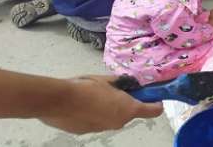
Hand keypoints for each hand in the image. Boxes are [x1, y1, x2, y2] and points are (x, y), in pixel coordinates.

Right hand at [40, 75, 162, 133]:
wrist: (57, 100)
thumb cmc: (85, 87)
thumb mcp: (106, 80)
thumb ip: (120, 83)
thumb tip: (128, 83)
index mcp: (128, 109)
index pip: (153, 111)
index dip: (155, 102)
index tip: (153, 96)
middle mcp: (119, 122)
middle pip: (130, 112)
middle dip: (125, 101)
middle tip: (114, 88)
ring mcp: (103, 129)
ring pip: (112, 117)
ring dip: (109, 107)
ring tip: (93, 95)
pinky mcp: (88, 132)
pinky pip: (97, 121)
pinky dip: (94, 113)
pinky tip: (82, 104)